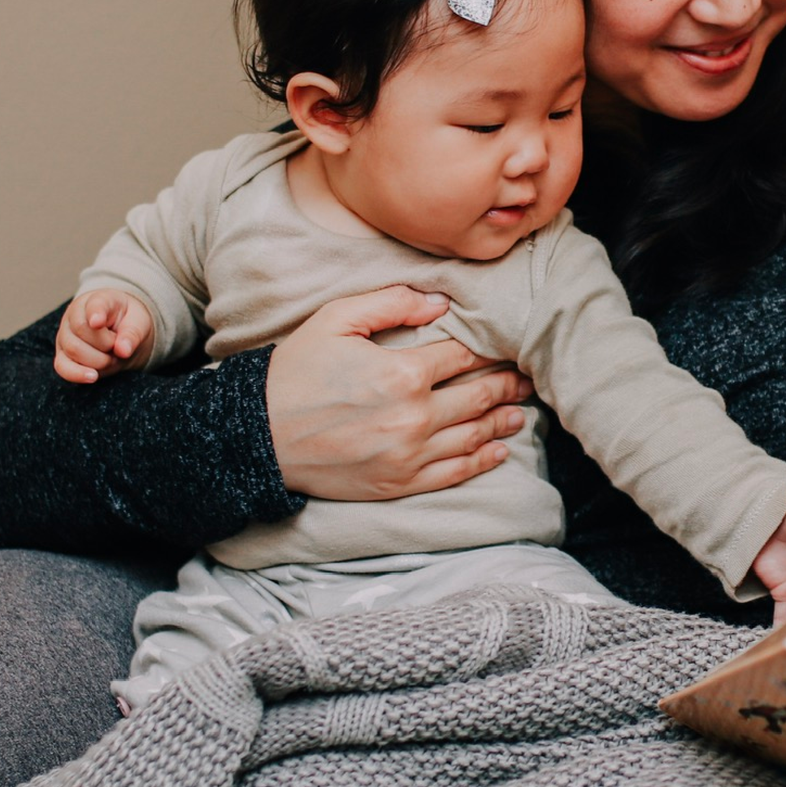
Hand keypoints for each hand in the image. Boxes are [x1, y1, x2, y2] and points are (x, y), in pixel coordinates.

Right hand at [55, 290, 152, 382]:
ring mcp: (65, 336)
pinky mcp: (63, 356)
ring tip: (111, 357)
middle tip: (118, 346)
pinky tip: (92, 377)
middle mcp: (74, 315)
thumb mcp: (139, 322)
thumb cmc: (129, 323)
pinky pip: (62, 367)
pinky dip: (77, 374)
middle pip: (82, 331)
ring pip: (73, 350)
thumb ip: (132, 333)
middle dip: (106, 345)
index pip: (94, 304)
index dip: (95, 313)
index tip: (98, 322)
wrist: (121, 334)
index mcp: (96, 300)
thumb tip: (123, 350)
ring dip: (98, 360)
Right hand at [263, 285, 532, 500]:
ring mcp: (409, 455)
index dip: (489, 350)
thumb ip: (391, 303)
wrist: (258, 436)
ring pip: (473, 436)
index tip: (507, 346)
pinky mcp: (399, 483)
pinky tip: (498, 450)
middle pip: (478, 396)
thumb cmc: (295, 372)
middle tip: (527, 377)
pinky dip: (482, 461)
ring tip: (520, 411)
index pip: (462, 356)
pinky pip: (454, 473)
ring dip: (502, 421)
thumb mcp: (336, 320)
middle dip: (506, 385)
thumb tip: (441, 304)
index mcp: (402, 372)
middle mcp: (413, 416)